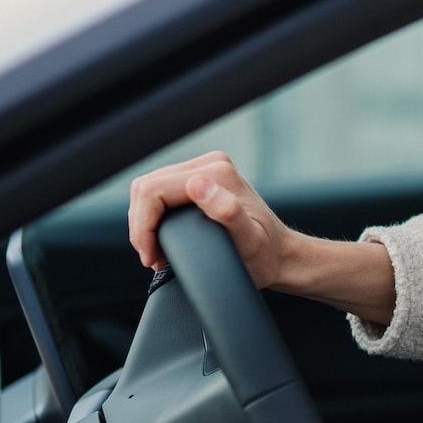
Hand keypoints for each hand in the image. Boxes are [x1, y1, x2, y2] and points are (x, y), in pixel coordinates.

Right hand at [128, 151, 295, 288]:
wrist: (281, 256)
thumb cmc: (266, 255)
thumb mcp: (248, 240)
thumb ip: (226, 212)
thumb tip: (196, 185)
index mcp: (217, 172)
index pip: (154, 190)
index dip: (143, 225)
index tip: (151, 256)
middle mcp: (210, 164)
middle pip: (148, 187)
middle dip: (141, 225)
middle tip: (152, 258)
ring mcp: (205, 170)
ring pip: (151, 190)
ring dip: (145, 222)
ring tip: (156, 253)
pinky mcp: (202, 180)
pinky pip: (162, 193)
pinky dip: (154, 217)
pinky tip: (162, 239)